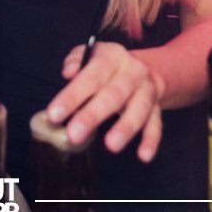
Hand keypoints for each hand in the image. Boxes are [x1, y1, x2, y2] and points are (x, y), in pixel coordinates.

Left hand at [45, 41, 165, 162]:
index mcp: (113, 55)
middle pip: (114, 93)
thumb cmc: (105, 67)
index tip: (54, 114)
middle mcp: (134, 71)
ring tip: (111, 146)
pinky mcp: (157, 108)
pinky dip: (151, 141)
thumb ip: (75, 61)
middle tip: (74, 135)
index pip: (92, 74)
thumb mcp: (89, 55)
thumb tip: (68, 73)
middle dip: (93, 115)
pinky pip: (156, 125)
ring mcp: (147, 90)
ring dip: (125, 128)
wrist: (140, 69)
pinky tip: (143, 156)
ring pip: (139, 109)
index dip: (73, 95)